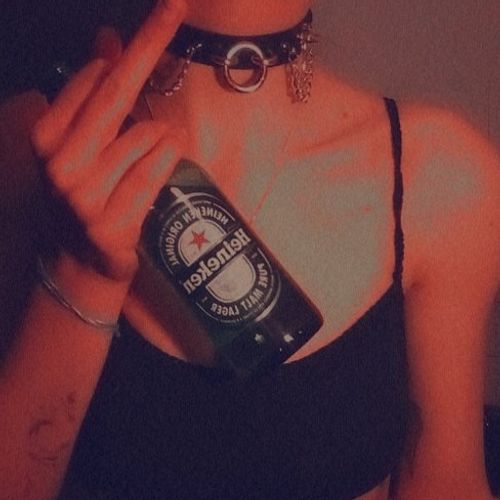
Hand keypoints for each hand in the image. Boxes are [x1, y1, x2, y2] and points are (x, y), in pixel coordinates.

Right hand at [31, 0, 186, 284]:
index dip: (137, 42)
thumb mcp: (80, 144)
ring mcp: (84, 194)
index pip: (99, 76)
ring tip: (144, 161)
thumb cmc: (85, 195)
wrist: (78, 263)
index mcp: (48, 134)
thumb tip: (108, 40)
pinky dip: (168, 159)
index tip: (169, 9)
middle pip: (118, 90)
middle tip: (177, 4)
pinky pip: (158, 167)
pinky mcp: (111, 221)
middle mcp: (60, 161)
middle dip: (151, 42)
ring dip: (160, 138)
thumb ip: (95, 93)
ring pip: (149, 133)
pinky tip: (158, 166)